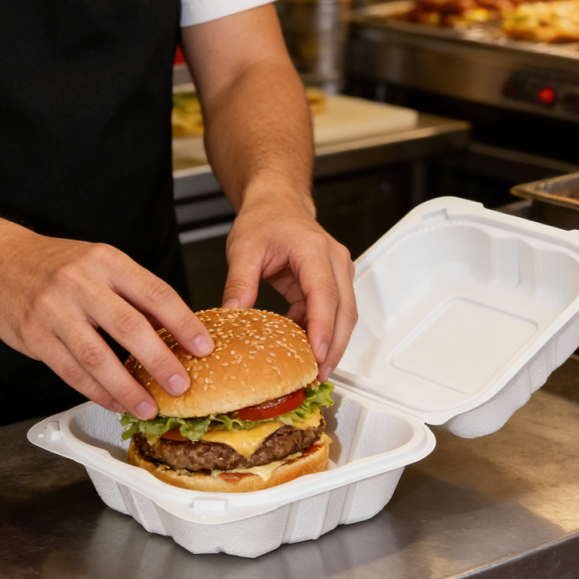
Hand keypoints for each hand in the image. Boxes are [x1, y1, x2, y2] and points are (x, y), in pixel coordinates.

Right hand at [0, 230, 214, 417]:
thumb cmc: (59, 265)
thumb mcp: (101, 263)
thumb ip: (133, 292)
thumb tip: (175, 331)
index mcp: (107, 261)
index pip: (155, 292)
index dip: (183, 322)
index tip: (203, 346)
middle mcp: (81, 282)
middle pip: (129, 326)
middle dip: (159, 360)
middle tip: (181, 385)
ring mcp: (54, 309)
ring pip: (97, 356)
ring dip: (126, 387)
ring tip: (147, 406)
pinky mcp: (33, 335)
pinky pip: (70, 370)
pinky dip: (95, 391)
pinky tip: (114, 402)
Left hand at [221, 191, 356, 380]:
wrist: (277, 203)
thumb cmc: (265, 219)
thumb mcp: (243, 249)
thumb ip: (239, 283)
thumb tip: (233, 316)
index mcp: (313, 250)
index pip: (325, 294)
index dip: (322, 327)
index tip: (316, 354)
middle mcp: (334, 261)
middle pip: (344, 311)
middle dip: (334, 347)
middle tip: (318, 375)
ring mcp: (338, 272)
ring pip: (344, 315)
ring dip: (331, 344)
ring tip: (313, 371)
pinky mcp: (333, 282)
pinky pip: (331, 313)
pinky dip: (320, 333)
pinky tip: (304, 350)